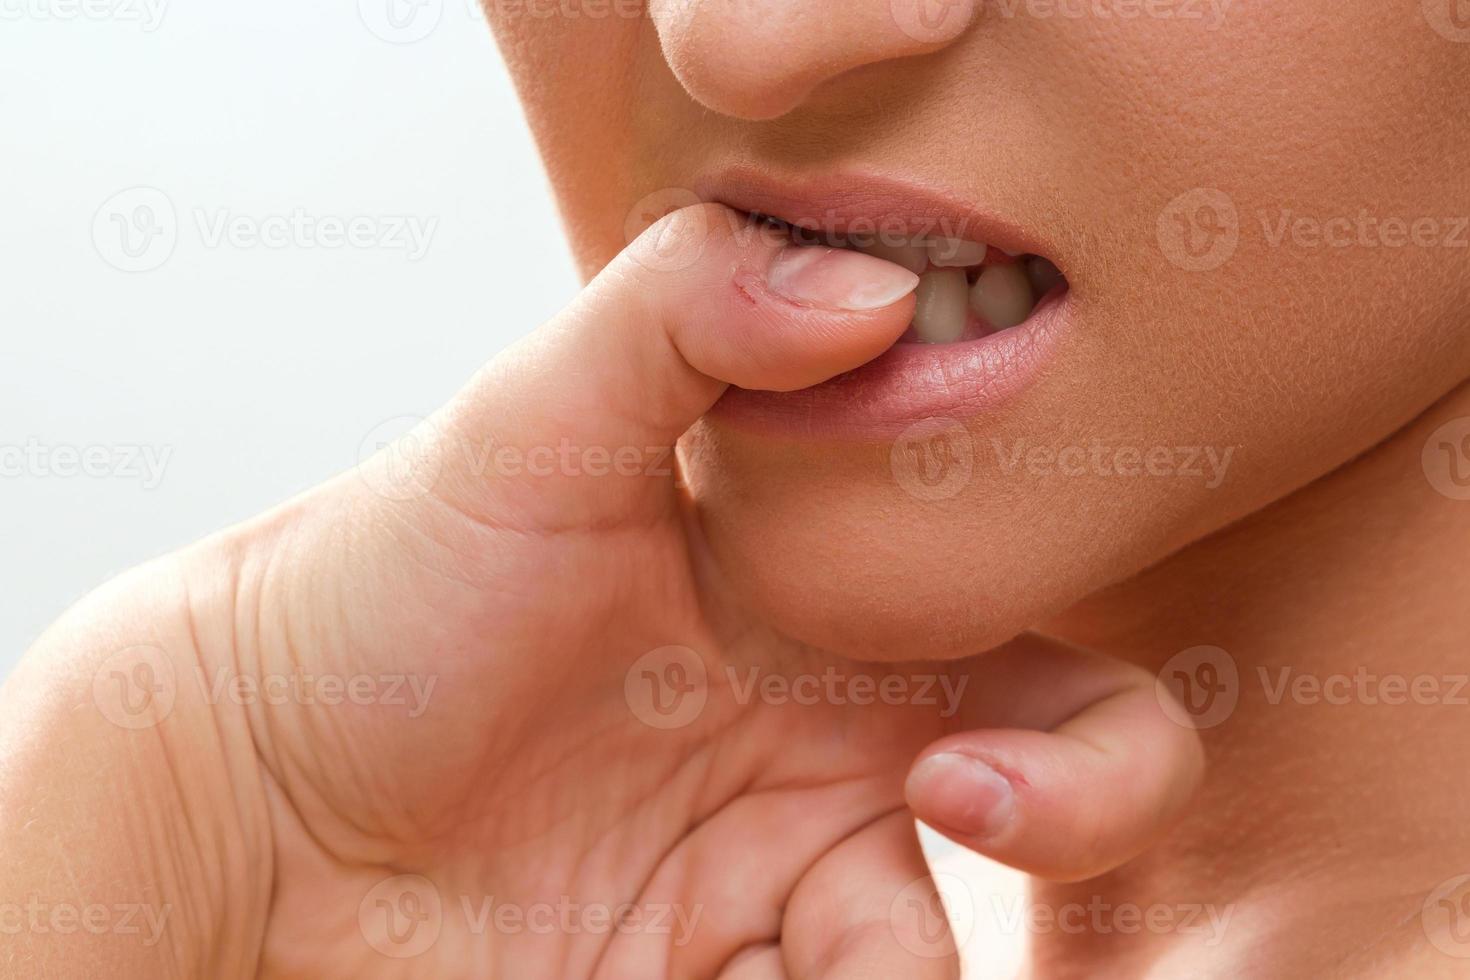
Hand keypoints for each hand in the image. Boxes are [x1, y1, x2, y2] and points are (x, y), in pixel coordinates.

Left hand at [0, 205, 1202, 978]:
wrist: (249, 788)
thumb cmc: (384, 593)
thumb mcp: (530, 424)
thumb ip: (685, 314)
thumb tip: (872, 282)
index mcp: (828, 625)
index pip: (1044, 677)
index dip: (1087, 745)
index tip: (954, 779)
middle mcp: (825, 761)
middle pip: (1047, 819)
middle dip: (1056, 840)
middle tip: (938, 830)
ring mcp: (765, 892)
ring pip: (917, 960)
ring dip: (887, 977)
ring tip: (745, 959)